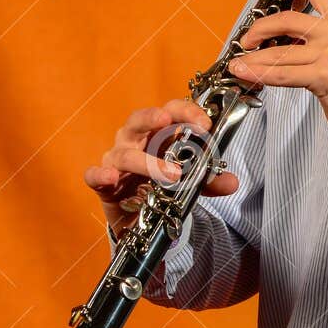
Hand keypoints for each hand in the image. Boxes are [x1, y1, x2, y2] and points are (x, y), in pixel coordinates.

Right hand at [84, 101, 238, 237]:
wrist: (138, 216)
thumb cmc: (161, 185)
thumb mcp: (189, 183)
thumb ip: (208, 180)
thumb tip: (232, 182)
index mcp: (157, 133)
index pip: (171, 111)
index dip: (186, 112)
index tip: (205, 124)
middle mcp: (135, 140)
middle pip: (140, 119)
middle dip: (154, 117)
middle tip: (168, 121)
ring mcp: (117, 160)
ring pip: (125, 153)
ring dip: (146, 162)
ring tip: (170, 175)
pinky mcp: (103, 182)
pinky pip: (95, 175)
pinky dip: (100, 174)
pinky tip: (109, 177)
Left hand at [226, 0, 327, 146]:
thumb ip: (323, 39)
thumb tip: (287, 39)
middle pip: (288, 19)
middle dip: (260, 28)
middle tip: (248, 38)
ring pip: (279, 51)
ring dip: (253, 57)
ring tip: (240, 62)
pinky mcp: (324, 75)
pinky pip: (282, 73)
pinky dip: (260, 73)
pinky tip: (248, 72)